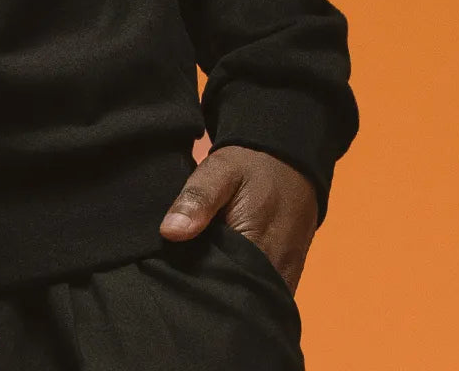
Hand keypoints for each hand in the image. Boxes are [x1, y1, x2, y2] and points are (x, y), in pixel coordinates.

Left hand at [159, 144, 318, 295]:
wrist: (289, 160)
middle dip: (211, 292)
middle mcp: (276, 272)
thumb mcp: (219, 172)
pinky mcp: (288, 272)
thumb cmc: (250, 165)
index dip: (196, 284)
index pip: (221, 286)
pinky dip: (243, 286)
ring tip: (198, 280)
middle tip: (181, 281)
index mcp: (256, 249)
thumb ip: (197, 200)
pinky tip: (221, 275)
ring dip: (228, 290)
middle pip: (237, 296)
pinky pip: (263, 291)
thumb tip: (169, 233)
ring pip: (251, 296)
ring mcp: (285, 276)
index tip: (173, 279)